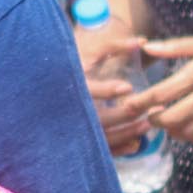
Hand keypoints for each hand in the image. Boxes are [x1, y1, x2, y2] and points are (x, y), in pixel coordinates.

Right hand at [76, 25, 154, 154]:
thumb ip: (111, 47)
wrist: (42, 94)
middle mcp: (70, 112)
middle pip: (100, 117)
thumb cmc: (68, 68)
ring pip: (103, 137)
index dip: (107, 90)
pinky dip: (118, 149)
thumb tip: (141, 42)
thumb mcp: (85, 53)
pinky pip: (99, 150)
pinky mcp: (78, 143)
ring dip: (128, 132)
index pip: (88, 91)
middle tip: (151, 106)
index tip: (128, 87)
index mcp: (69, 87)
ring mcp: (74, 130)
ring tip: (149, 124)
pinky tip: (135, 143)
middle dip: (127, 113)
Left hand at [139, 23, 192, 147]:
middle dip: (154, 120)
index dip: (141, 103)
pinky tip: (191, 131)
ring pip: (191, 132)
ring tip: (168, 124)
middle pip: (173, 118)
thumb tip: (147, 47)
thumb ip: (176, 47)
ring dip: (174, 131)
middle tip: (149, 116)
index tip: (129, 105)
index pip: (162, 93)